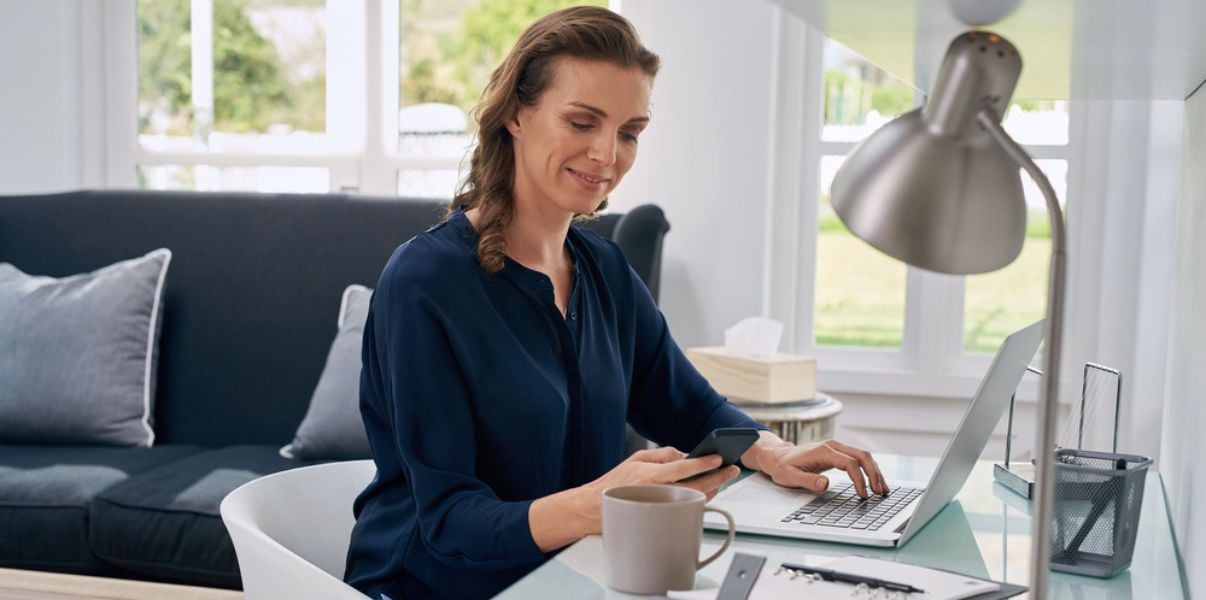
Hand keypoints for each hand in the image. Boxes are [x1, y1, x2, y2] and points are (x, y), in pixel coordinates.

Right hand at [574, 446, 740, 533]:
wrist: (598, 507)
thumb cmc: (616, 482)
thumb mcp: (637, 458)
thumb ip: (662, 453)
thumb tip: (684, 454)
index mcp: (651, 475)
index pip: (683, 468)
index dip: (703, 463)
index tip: (718, 458)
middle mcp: (659, 492)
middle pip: (696, 486)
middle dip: (718, 477)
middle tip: (731, 469)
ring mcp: (663, 506)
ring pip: (696, 499)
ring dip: (713, 488)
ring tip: (723, 477)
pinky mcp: (664, 516)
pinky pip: (688, 507)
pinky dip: (701, 497)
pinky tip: (709, 489)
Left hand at [746, 436, 887, 498]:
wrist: (778, 456)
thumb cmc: (783, 467)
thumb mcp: (790, 476)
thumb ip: (807, 480)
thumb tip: (825, 484)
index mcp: (823, 451)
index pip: (850, 463)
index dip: (859, 480)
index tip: (863, 495)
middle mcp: (833, 446)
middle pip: (862, 456)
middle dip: (874, 474)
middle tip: (879, 492)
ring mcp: (837, 448)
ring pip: (863, 456)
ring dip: (875, 472)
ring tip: (882, 489)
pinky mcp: (838, 453)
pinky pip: (859, 459)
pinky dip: (869, 469)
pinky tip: (874, 482)